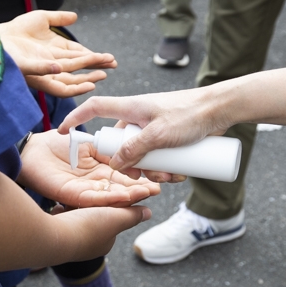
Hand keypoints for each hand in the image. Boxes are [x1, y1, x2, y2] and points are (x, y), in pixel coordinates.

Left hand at [0, 10, 116, 96]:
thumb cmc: (16, 29)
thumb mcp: (41, 19)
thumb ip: (58, 18)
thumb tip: (75, 16)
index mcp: (54, 52)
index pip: (78, 57)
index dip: (94, 58)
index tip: (109, 59)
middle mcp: (49, 63)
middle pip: (76, 69)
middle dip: (94, 68)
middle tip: (111, 67)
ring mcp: (38, 67)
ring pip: (64, 77)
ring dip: (80, 78)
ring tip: (97, 77)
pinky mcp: (24, 67)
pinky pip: (37, 70)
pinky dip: (48, 69)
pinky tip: (59, 68)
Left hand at [17, 130, 160, 207]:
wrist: (32, 151)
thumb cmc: (56, 145)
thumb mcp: (89, 145)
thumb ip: (107, 150)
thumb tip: (128, 151)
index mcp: (99, 171)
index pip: (124, 176)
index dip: (140, 177)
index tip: (158, 176)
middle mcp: (95, 184)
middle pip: (121, 189)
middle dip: (141, 189)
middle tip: (159, 188)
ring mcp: (84, 192)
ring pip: (111, 196)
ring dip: (130, 196)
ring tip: (148, 193)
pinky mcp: (72, 196)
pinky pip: (94, 199)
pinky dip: (109, 198)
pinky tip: (124, 197)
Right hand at [57, 90, 228, 174]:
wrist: (222, 109)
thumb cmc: (190, 114)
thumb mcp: (159, 134)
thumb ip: (135, 149)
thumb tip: (116, 165)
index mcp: (131, 108)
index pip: (95, 109)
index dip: (76, 117)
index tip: (63, 130)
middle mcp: (139, 117)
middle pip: (122, 144)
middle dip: (131, 165)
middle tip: (144, 177)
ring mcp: (154, 127)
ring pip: (142, 154)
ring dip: (153, 170)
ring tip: (170, 177)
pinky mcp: (169, 136)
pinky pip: (159, 155)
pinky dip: (165, 167)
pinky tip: (180, 175)